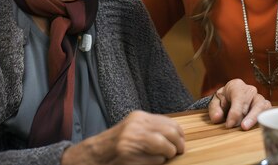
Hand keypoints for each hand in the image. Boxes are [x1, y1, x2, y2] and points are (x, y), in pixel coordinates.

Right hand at [61, 110, 183, 164]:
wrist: (96, 154)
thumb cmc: (118, 144)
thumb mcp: (135, 129)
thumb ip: (152, 128)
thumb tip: (177, 134)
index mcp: (139, 117)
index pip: (170, 123)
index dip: (180, 134)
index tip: (181, 142)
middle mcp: (136, 125)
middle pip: (171, 133)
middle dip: (178, 144)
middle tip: (178, 152)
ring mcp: (132, 139)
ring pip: (166, 146)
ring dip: (169, 154)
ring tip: (164, 157)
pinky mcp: (129, 154)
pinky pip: (155, 159)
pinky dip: (158, 162)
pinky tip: (152, 162)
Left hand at [208, 78, 270, 129]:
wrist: (230, 98)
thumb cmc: (223, 100)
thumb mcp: (215, 102)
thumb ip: (214, 109)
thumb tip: (217, 117)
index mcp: (237, 86)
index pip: (238, 97)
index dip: (235, 112)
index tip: (229, 124)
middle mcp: (250, 90)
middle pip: (251, 102)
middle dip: (247, 115)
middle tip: (243, 127)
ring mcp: (259, 98)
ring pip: (262, 106)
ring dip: (256, 117)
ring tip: (249, 127)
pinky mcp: (265, 107)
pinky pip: (268, 112)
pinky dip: (264, 119)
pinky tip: (259, 127)